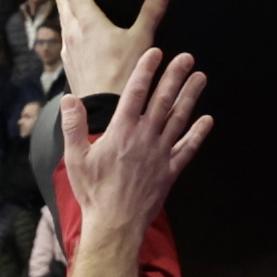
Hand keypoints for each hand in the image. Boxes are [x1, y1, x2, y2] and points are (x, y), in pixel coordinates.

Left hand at [41, 0, 167, 97]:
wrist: (104, 109)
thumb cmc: (124, 73)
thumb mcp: (142, 39)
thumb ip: (151, 12)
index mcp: (89, 22)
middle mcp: (73, 34)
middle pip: (63, 5)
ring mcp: (68, 52)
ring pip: (63, 22)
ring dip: (61, 8)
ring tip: (60, 0)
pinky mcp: (70, 67)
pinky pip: (65, 40)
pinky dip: (66, 28)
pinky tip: (69, 34)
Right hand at [63, 45, 211, 247]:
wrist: (115, 224)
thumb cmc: (93, 191)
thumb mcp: (75, 157)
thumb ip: (72, 126)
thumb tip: (69, 99)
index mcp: (121, 132)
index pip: (135, 93)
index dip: (146, 71)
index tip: (155, 52)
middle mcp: (144, 138)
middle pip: (163, 100)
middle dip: (175, 76)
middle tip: (187, 57)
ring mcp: (160, 154)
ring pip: (179, 119)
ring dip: (191, 97)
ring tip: (201, 78)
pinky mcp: (170, 171)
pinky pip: (188, 149)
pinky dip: (198, 134)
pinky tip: (207, 120)